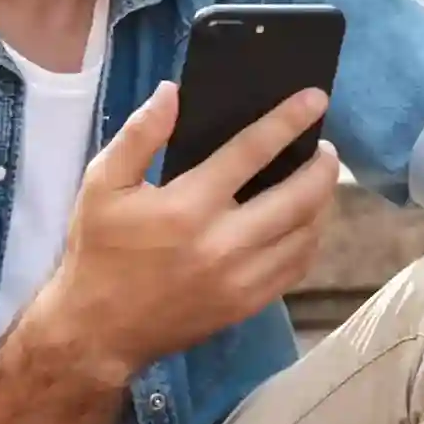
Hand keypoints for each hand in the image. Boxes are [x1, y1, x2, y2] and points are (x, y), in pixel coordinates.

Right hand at [42, 80, 341, 382]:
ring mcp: (241, 278)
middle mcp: (224, 242)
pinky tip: (304, 225)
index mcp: (188, 205)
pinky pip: (296, 267)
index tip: (316, 98)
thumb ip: (138, 135)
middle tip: (325, 148)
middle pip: (298, 197)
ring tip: (318, 183)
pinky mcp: (247, 304)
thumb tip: (173, 92)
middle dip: (322, 167)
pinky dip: (309, 240)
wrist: (98, 331)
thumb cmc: (98, 251)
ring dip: (321, 202)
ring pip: (306, 234)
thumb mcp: (101, 185)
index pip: (252, 152)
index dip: (288, 121)